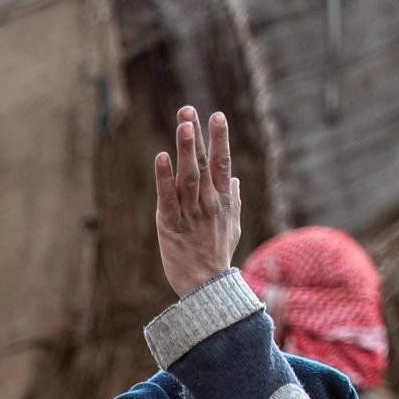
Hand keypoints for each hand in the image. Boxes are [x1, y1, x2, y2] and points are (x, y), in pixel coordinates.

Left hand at [154, 106, 243, 299]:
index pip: (222, 163)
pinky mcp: (170, 225)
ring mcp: (190, 213)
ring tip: (183, 125)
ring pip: (188, 176)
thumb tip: (237, 180)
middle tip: (188, 110)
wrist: (206, 288)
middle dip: (197, 136)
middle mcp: (209, 203)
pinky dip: (164, 178)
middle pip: (204, 163)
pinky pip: (167, 198)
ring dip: (186, 149)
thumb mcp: (233, 227)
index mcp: (224, 201)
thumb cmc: (218, 255)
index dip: (220, 139)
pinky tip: (161, 158)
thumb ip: (234, 201)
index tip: (217, 115)